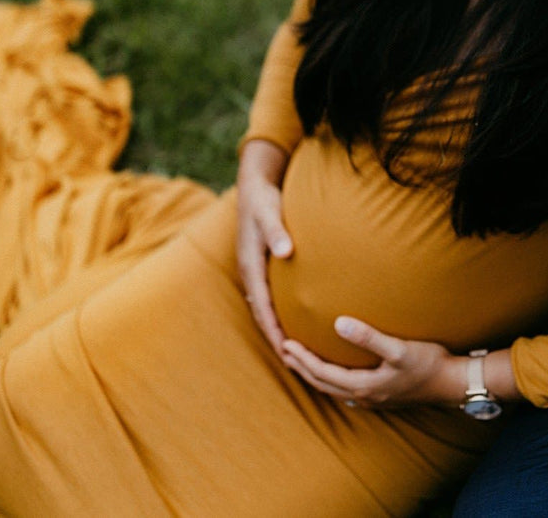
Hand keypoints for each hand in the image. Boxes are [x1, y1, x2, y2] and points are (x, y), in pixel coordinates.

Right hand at [235, 147, 292, 355]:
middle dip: (276, 339)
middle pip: (262, 314)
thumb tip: (285, 252)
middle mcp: (251, 272)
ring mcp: (255, 270)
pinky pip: (270, 296)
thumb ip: (277, 231)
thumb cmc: (264, 199)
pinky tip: (297, 319)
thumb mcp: (269, 212)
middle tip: (296, 364)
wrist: (254, 185)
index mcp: (250, 266)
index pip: (262, 307)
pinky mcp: (263, 265)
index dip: (274, 331)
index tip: (287, 353)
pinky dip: (280, 312)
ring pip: (265, 307)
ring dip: (277, 328)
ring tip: (297, 350)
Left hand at [280, 316, 464, 408]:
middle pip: (323, 384)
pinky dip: (332, 381)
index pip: (322, 373)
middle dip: (302, 369)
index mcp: (364, 386)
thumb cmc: (428, 363)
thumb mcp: (398, 348)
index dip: (302, 359)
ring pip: (334, 390)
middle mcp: (364, 397)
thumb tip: (338, 323)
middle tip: (284, 352)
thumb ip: (368, 336)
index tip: (285, 343)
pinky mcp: (382, 397)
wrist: (452, 383)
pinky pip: (347, 391)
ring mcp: (373, 400)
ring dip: (315, 376)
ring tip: (301, 362)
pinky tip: (335, 374)